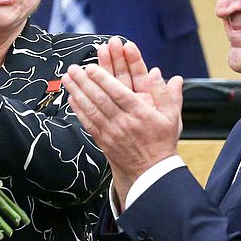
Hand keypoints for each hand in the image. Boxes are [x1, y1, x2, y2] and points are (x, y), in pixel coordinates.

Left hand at [64, 37, 183, 202]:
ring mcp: (112, 132)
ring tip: (68, 78)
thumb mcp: (172, 118)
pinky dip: (78, 110)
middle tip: (73, 69)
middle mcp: (124, 122)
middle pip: (101, 99)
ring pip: (91, 109)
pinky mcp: (103, 141)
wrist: (151, 172)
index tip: (91, 68)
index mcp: (141, 113)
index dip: (104, 79)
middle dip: (85, 82)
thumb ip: (170, 95)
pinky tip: (71, 98)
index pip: (119, 93)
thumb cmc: (161, 142)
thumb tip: (170, 76)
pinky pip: (88, 123)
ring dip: (78, 93)